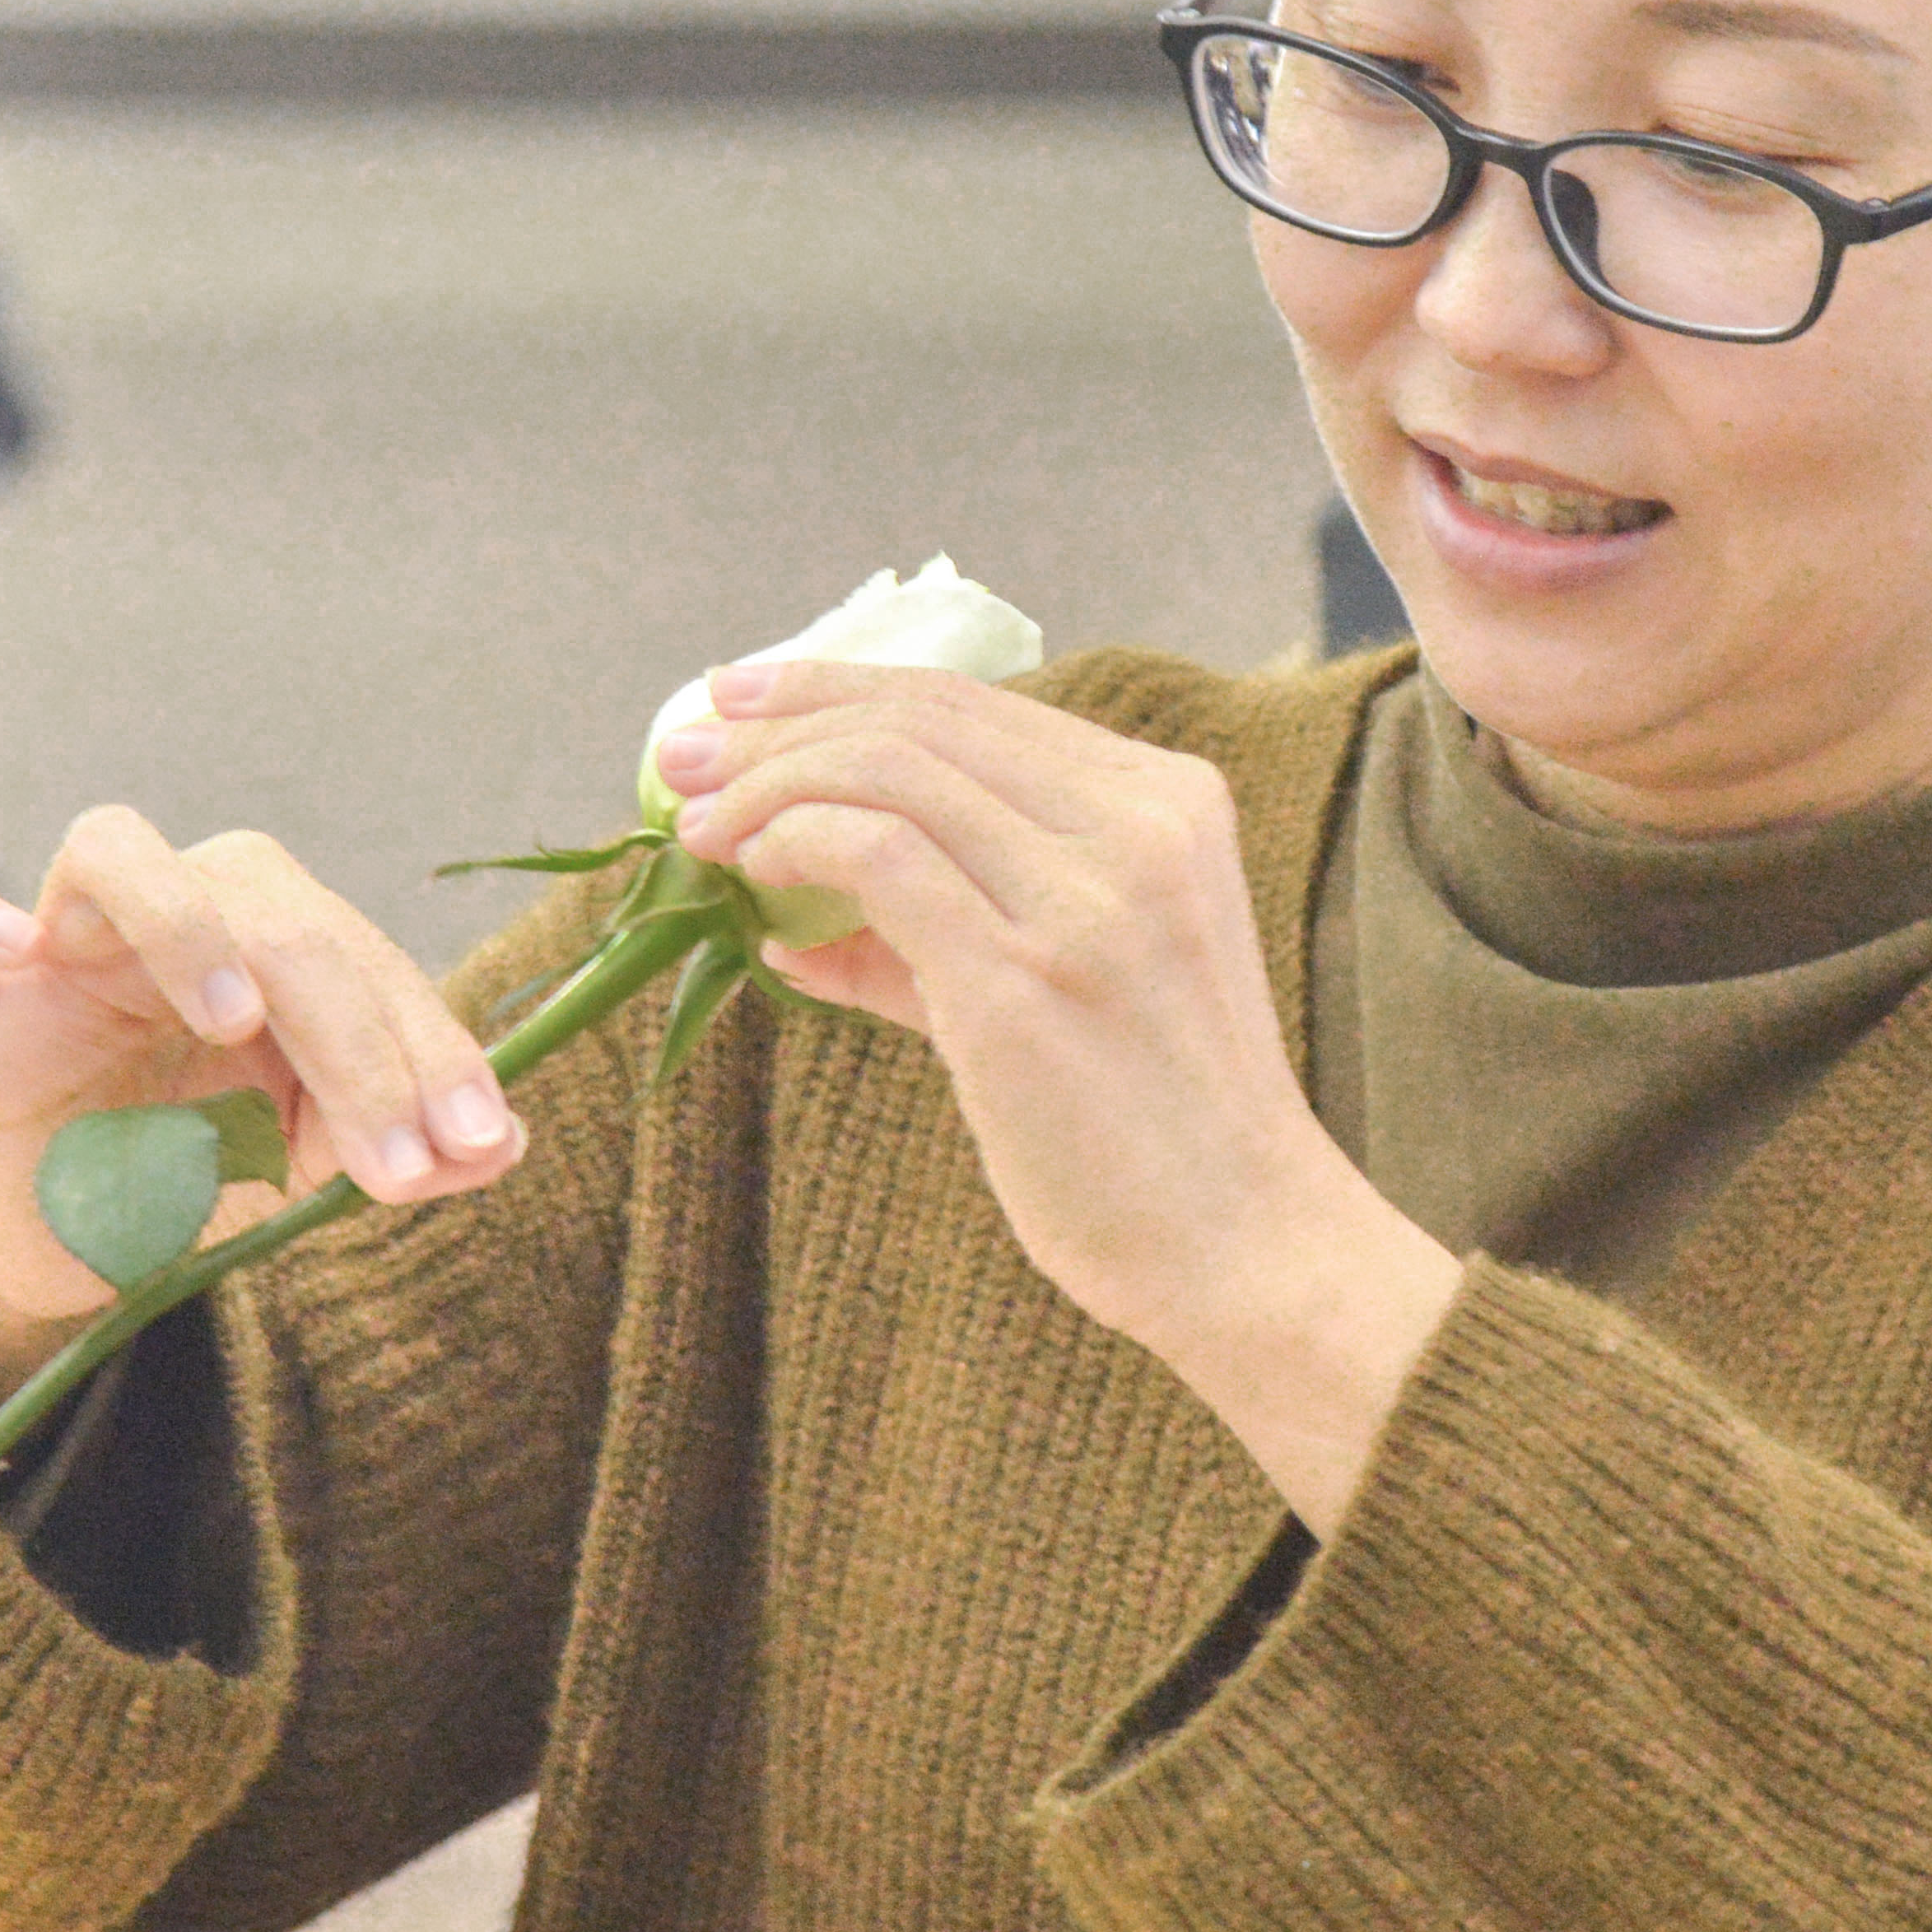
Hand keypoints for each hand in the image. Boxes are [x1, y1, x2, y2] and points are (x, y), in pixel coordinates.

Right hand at [0, 808, 524, 1413]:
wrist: (78, 1243)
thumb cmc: (204, 1168)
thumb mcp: (315, 1164)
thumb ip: (406, 1143)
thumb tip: (499, 1147)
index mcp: (276, 936)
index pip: (365, 954)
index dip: (432, 1047)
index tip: (479, 1144)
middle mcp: (179, 912)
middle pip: (274, 912)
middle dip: (356, 1042)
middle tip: (396, 1163)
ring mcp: (60, 941)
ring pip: (118, 850)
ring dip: (190, 925)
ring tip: (240, 1024)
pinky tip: (10, 945)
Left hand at [654, 663, 1459, 1528]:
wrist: (1246, 1245)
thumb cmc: (1157, 1128)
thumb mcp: (1082, 978)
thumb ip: (949, 925)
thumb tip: (793, 911)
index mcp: (1169, 801)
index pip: (974, 703)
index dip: (839, 686)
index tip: (742, 701)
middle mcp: (1139, 825)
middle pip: (924, 715)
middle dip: (783, 719)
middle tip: (685, 755)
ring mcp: (1089, 898)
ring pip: (892, 766)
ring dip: (769, 783)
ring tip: (700, 827)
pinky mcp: (1025, 978)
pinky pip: (878, 854)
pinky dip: (795, 842)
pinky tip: (752, 877)